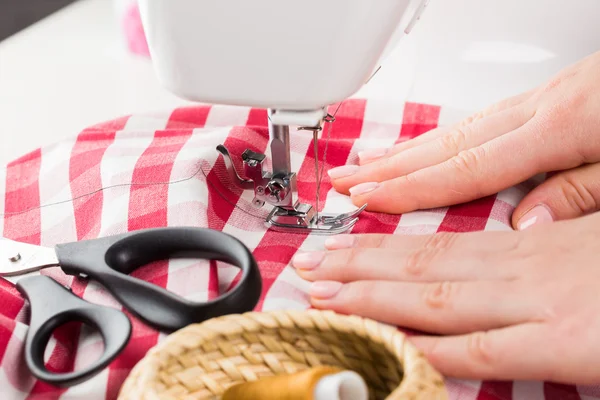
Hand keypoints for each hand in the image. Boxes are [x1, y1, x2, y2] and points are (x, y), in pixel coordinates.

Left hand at [291, 212, 599, 383]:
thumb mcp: (592, 240)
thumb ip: (546, 244)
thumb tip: (516, 237)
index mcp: (533, 242)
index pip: (437, 242)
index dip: (381, 249)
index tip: (338, 247)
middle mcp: (524, 267)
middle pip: (421, 265)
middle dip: (357, 269)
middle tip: (308, 268)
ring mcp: (540, 304)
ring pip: (435, 299)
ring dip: (373, 299)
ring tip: (323, 297)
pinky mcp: (566, 344)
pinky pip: (481, 351)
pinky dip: (428, 348)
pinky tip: (389, 347)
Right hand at [328, 51, 599, 229]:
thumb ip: (581, 195)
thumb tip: (523, 224)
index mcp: (562, 128)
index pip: (465, 169)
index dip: (410, 188)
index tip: (367, 199)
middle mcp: (541, 109)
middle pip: (447, 144)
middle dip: (390, 166)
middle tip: (346, 179)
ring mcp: (542, 98)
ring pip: (458, 128)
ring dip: (408, 149)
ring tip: (369, 162)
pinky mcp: (552, 95)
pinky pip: (480, 120)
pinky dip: (444, 135)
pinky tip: (428, 145)